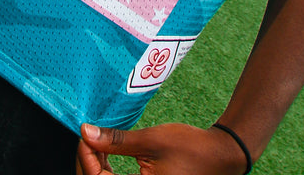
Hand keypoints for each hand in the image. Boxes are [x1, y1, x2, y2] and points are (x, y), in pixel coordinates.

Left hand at [77, 122, 248, 174]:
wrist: (219, 156)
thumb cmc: (190, 148)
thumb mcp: (151, 141)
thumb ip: (116, 141)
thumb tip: (86, 132)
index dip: (87, 160)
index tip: (85, 136)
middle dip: (90, 165)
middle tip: (89, 139)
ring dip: (98, 169)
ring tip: (98, 145)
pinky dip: (109, 173)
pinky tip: (108, 156)